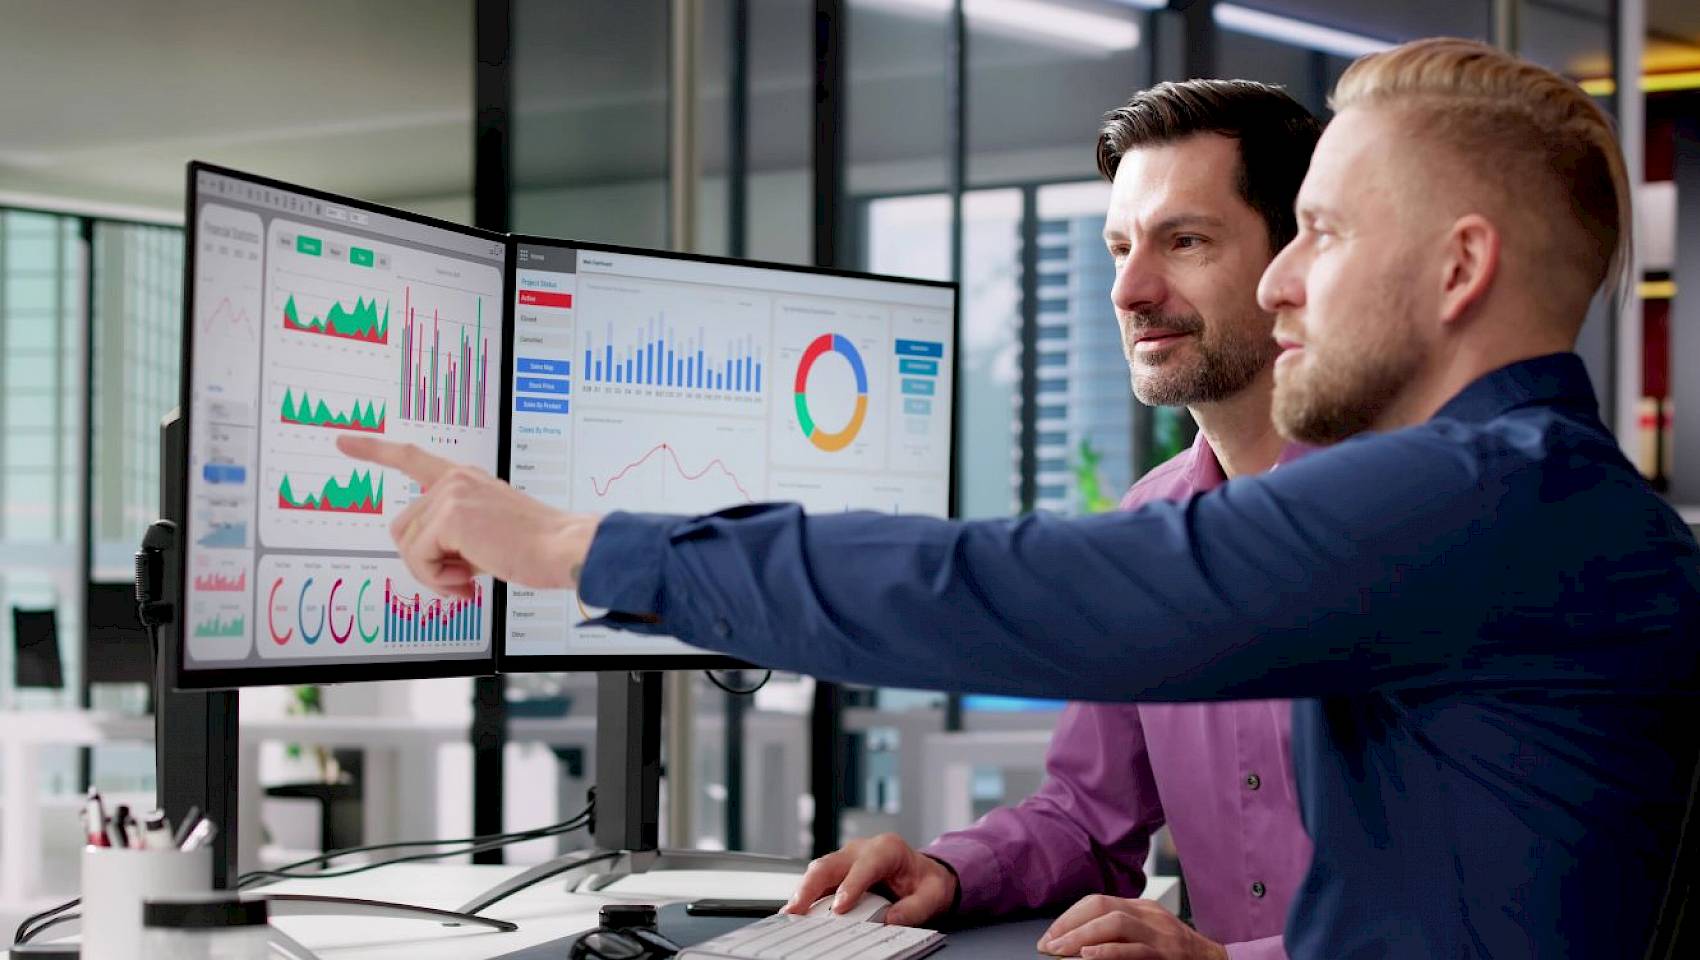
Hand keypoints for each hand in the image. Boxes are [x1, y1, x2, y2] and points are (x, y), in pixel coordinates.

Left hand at [336, 435, 597, 597]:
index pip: (411, 457)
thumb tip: (433, 563)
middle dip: (426, 561)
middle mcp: (455, 480)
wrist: (562, 548)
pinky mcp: (450, 516)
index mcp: (465, 479)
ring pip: (409, 545)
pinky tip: (468, 579)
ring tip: (467, 580)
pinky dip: (438, 577)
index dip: (374, 449)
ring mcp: (451, 495)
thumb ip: (456, 535)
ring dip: (433, 572)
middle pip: (404, 527)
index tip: (343, 441)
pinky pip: (419, 557)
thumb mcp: (488, 533)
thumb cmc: (536, 546)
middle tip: (459, 579)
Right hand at [781, 833, 957, 926]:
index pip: (865, 865)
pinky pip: (819, 881)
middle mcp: (862, 849)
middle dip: (811, 886)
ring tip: (790, 914)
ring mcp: (846, 858)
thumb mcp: (933, 895)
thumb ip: (915, 908)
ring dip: (802, 891)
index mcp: (888, 849)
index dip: (851, 886)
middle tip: (797, 909)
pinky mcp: (838, 871)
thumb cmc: (926, 881)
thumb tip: (892, 920)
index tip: (840, 908)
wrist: (923, 874)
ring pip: (818, 870)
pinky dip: (806, 896)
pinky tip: (797, 912)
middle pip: (830, 863)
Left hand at [1038, 895, 1227, 959]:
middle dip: (1069, 925)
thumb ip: (1118, 932)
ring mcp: (1161, 935)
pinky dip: (1108, 952)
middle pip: (1102, 907)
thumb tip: (1076, 942)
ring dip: (1081, 937)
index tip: (1049, 936)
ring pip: (1115, 923)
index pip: (1097, 902)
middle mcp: (1151, 916)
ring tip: (1060, 951)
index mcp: (1142, 907)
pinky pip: (1134, 949)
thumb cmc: (1178, 954)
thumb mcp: (1148, 934)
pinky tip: (1089, 956)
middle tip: (1048, 945)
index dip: (1069, 918)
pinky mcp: (1167, 956)